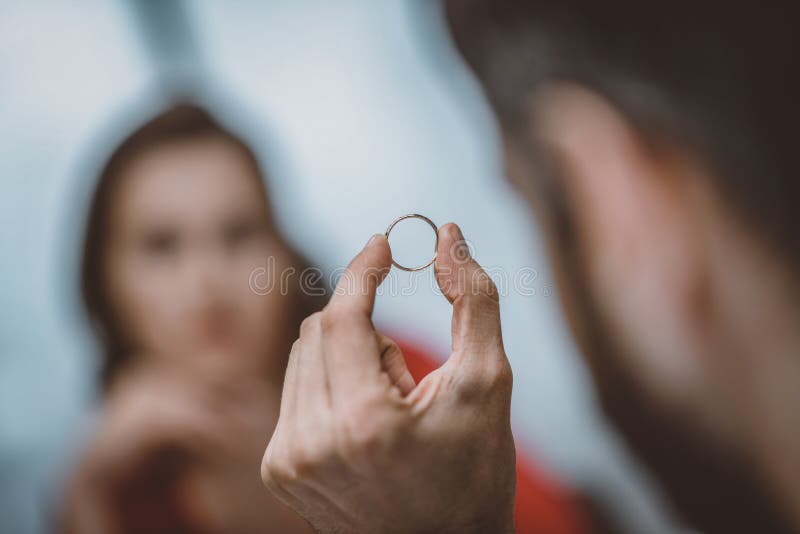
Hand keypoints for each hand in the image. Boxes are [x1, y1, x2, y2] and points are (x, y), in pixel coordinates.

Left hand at [261, 223, 515, 533]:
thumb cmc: (475, 470)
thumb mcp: (489, 382)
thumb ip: (474, 299)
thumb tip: (450, 234)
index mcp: (365, 424)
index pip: (342, 317)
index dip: (362, 270)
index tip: (381, 244)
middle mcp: (312, 444)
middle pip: (319, 329)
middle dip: (365, 328)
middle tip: (406, 378)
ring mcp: (288, 461)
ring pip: (303, 354)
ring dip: (348, 357)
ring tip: (388, 409)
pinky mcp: (279, 470)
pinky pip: (295, 389)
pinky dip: (331, 385)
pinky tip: (364, 427)